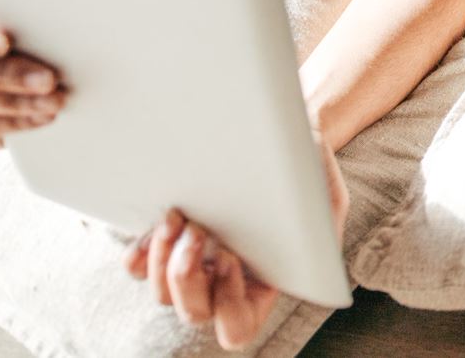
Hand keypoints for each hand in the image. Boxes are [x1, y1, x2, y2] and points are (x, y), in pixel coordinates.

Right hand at [0, 0, 65, 149]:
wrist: (16, 66)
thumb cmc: (16, 28)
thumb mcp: (16, 15)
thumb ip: (20, 13)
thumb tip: (55, 11)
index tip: (4, 43)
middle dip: (7, 76)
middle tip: (49, 80)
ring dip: (14, 104)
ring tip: (53, 103)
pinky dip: (6, 125)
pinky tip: (36, 119)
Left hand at [124, 130, 347, 349]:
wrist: (279, 136)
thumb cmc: (307, 172)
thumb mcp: (328, 199)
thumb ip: (320, 226)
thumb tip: (298, 235)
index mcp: (264, 286)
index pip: (236, 327)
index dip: (227, 304)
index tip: (231, 258)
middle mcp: (223, 284)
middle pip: (192, 312)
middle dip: (187, 276)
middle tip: (198, 231)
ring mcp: (192, 265)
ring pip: (161, 293)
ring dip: (163, 260)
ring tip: (178, 216)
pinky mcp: (165, 242)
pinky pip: (136, 268)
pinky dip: (140, 253)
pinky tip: (162, 222)